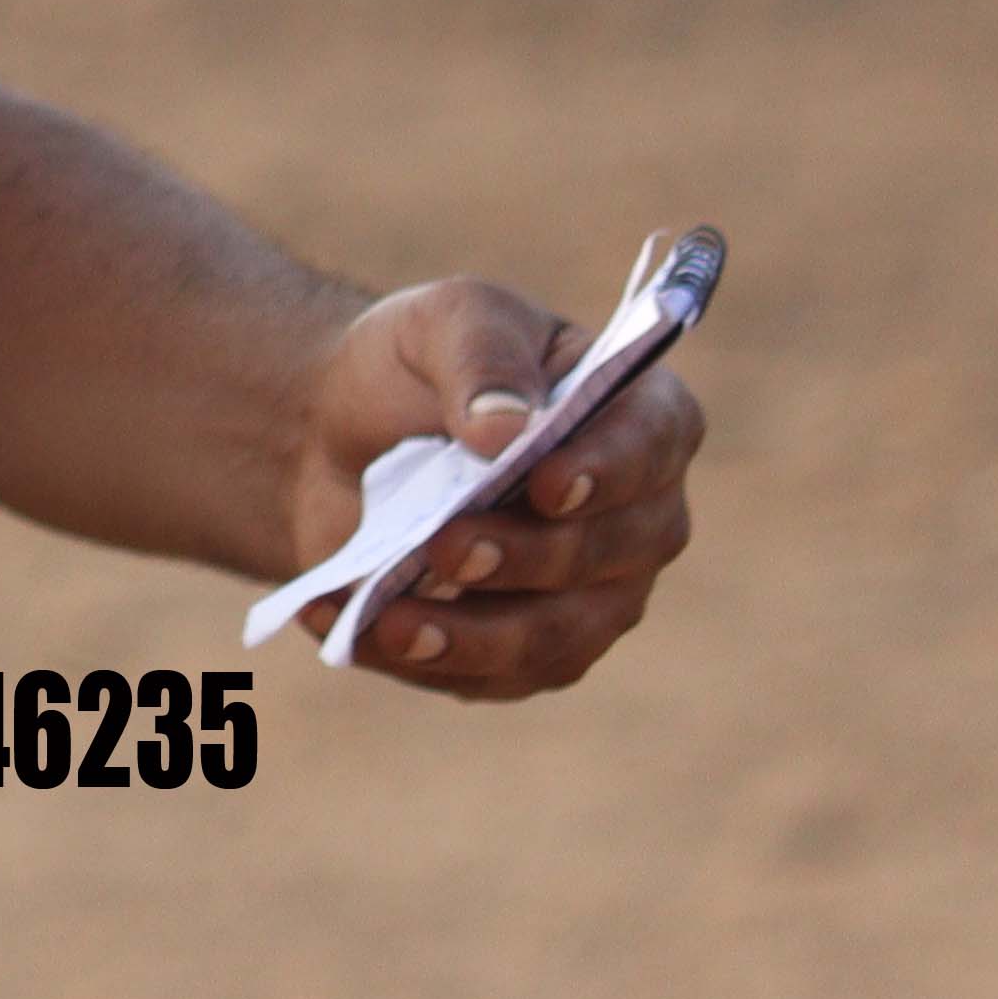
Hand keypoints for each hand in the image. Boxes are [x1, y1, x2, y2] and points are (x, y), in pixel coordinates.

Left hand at [276, 278, 700, 701]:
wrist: (344, 437)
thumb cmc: (419, 367)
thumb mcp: (443, 321)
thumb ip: (482, 357)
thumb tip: (508, 427)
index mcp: (641, 415)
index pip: (653, 446)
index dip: (606, 472)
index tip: (546, 483)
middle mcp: (638, 518)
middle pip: (606, 554)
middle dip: (524, 556)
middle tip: (447, 544)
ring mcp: (591, 598)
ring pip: (556, 637)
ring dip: (476, 635)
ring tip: (395, 621)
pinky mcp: (529, 654)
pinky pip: (492, 677)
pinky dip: (422, 658)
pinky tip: (359, 631)